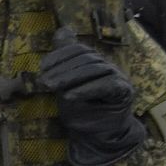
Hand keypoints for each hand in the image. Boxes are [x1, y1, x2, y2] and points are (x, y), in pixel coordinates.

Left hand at [38, 28, 145, 165]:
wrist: (98, 135)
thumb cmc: (81, 109)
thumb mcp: (65, 84)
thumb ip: (64, 61)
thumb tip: (62, 30)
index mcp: (93, 62)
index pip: (78, 50)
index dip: (59, 56)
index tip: (42, 68)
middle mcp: (107, 66)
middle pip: (86, 58)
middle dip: (61, 69)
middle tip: (43, 81)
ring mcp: (118, 78)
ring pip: (94, 69)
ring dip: (70, 78)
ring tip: (51, 87)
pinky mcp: (123, 92)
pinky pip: (105, 86)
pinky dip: (86, 90)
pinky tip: (69, 96)